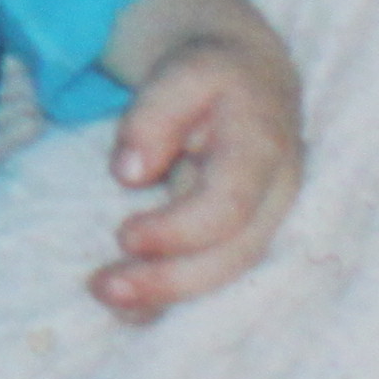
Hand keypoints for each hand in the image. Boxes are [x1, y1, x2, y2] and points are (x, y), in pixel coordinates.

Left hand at [95, 0, 301, 320]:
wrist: (251, 76)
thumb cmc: (214, 74)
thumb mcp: (184, 70)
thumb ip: (155, 114)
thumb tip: (129, 172)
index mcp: (264, 148)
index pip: (229, 205)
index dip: (178, 230)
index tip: (124, 235)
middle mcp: (275, 194)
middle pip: (232, 254)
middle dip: (169, 280)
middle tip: (103, 287)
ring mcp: (266, 220)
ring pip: (226, 274)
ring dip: (166, 296)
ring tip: (109, 297)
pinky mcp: (245, 236)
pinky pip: (213, 275)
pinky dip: (172, 297)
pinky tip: (132, 308)